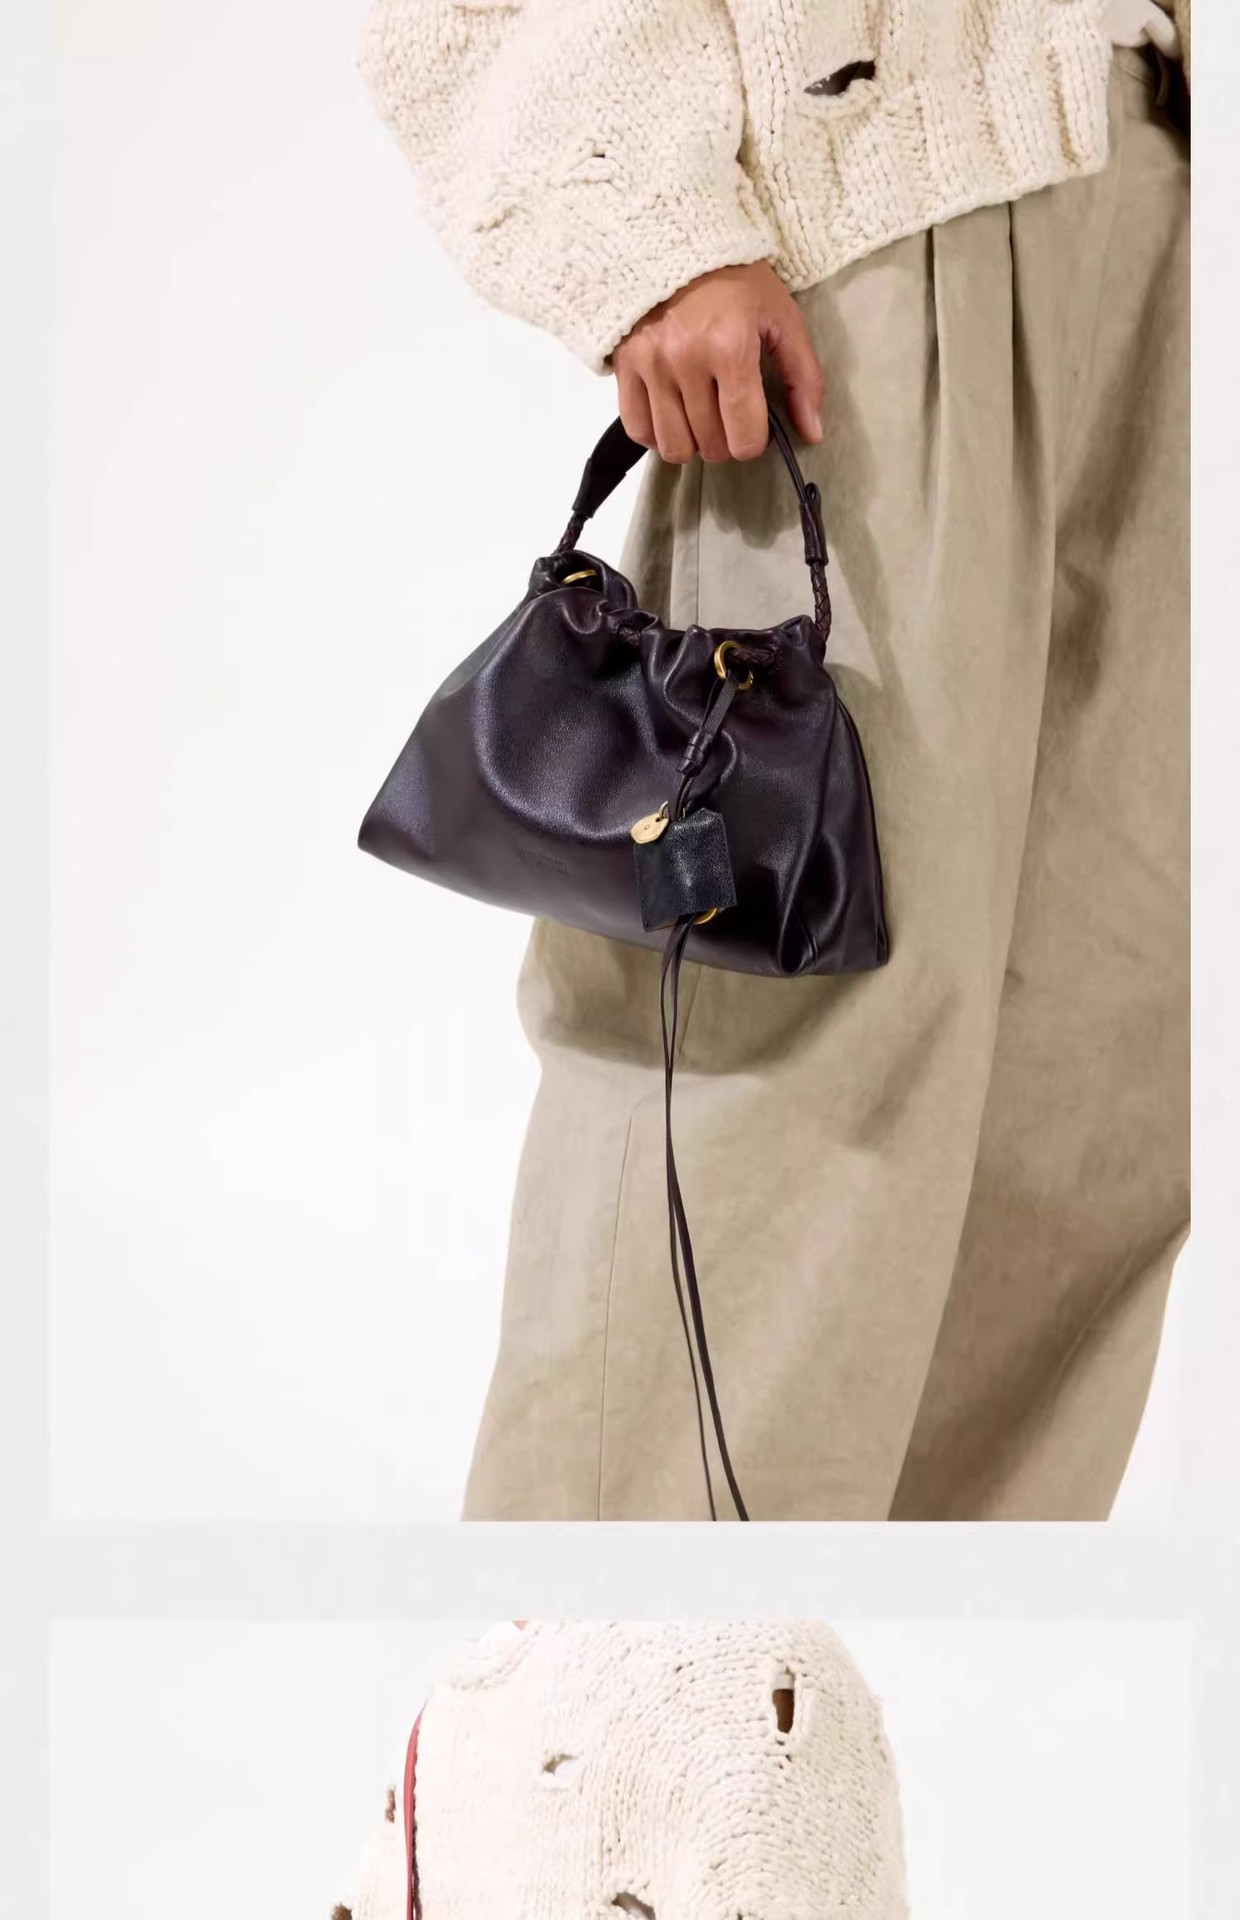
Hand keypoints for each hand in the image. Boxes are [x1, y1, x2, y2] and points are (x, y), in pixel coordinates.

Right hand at [612, 262, 823, 464]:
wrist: (678, 238)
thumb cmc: (736, 279)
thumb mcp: (782, 317)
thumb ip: (803, 377)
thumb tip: (812, 433)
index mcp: (731, 348)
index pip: (744, 436)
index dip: (755, 442)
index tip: (755, 425)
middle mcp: (686, 361)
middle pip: (710, 445)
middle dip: (726, 441)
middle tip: (729, 417)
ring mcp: (651, 365)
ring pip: (673, 446)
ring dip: (692, 443)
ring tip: (700, 419)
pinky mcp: (625, 366)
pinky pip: (638, 429)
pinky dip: (656, 434)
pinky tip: (672, 416)